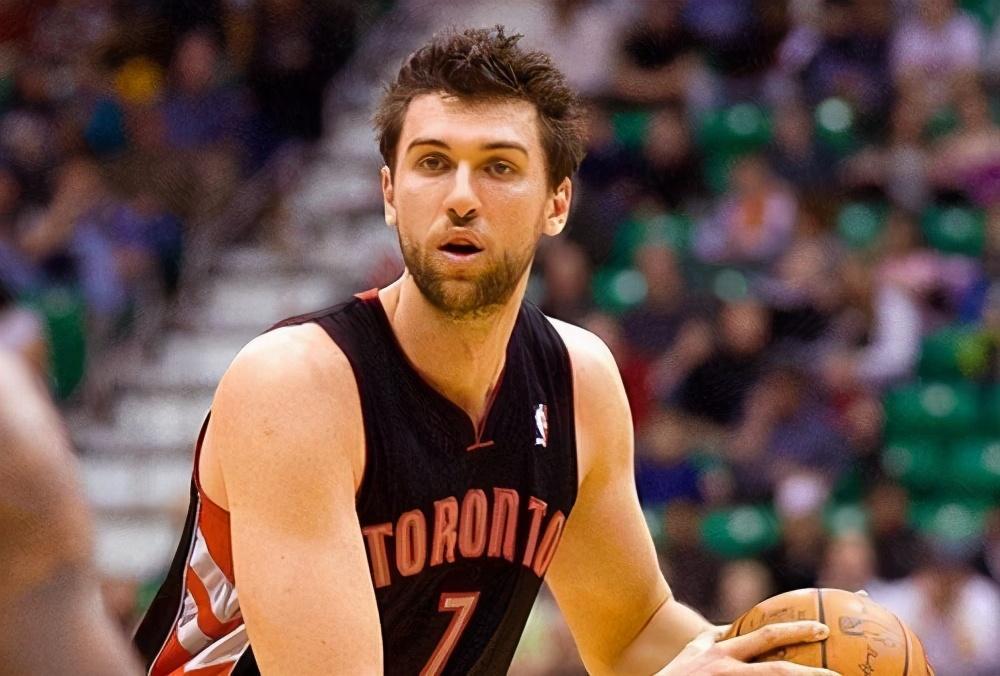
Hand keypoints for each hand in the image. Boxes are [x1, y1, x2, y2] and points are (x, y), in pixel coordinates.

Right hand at [655, 622, 839, 674]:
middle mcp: (726, 668)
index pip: (766, 635)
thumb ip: (712, 639)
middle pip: (776, 664)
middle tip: (839, 667)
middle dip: (810, 664)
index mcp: (722, 651)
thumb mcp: (692, 653)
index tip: (823, 628)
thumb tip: (728, 629)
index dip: (796, 629)